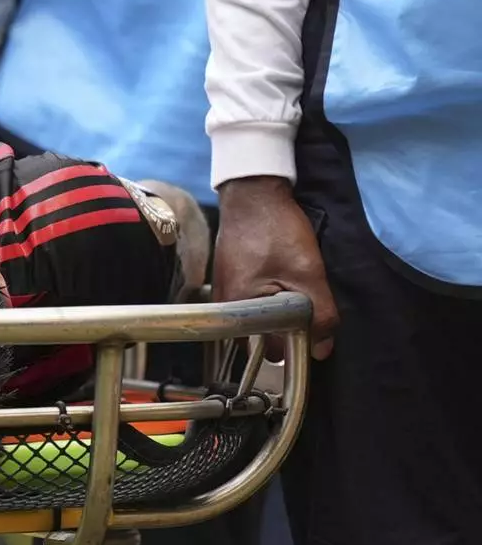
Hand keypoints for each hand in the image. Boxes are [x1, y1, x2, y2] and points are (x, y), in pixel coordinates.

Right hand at [214, 176, 337, 359]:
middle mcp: (224, 306)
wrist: (252, 193)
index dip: (298, 344)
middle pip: (260, 339)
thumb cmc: (276, 231)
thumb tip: (321, 351)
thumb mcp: (308, 273)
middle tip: (306, 308)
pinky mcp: (227, 278)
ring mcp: (223, 291)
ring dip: (276, 315)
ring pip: (256, 321)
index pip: (271, 351)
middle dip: (285, 331)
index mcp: (239, 310)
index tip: (314, 329)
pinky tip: (280, 282)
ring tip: (294, 292)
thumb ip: (319, 315)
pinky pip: (249, 304)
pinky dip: (266, 300)